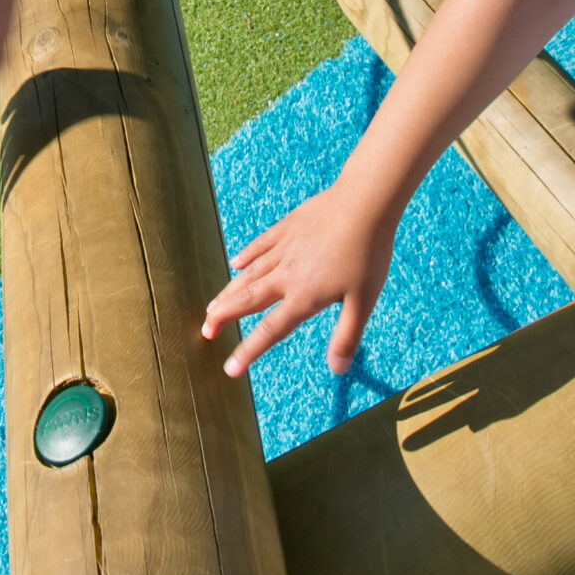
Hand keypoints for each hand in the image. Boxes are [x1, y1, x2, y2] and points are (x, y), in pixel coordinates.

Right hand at [200, 179, 395, 378]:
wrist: (364, 205)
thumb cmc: (368, 255)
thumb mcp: (363, 302)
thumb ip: (347, 336)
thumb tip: (337, 369)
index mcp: (304, 296)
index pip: (270, 330)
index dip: (248, 352)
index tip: (230, 369)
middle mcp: (287, 274)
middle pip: (248, 300)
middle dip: (224, 317)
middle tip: (206, 330)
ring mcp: (284, 248)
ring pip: (249, 274)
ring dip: (229, 292)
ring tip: (213, 306)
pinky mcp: (287, 228)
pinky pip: (260, 245)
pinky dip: (246, 256)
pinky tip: (236, 263)